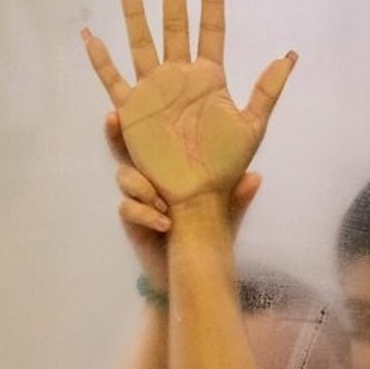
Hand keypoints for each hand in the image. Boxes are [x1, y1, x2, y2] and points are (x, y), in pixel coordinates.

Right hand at [84, 0, 296, 202]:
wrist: (198, 198)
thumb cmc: (225, 166)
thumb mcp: (252, 126)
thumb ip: (267, 90)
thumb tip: (289, 56)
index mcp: (209, 78)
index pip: (211, 30)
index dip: (212, 1)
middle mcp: (179, 78)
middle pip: (175, 26)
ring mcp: (154, 91)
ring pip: (142, 42)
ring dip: (136, 12)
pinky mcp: (134, 112)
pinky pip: (113, 81)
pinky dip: (102, 61)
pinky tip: (91, 36)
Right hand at [103, 111, 261, 285]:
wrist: (197, 270)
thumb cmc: (211, 233)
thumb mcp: (228, 211)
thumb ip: (237, 195)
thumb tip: (256, 177)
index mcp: (172, 165)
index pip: (157, 136)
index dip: (151, 119)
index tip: (145, 99)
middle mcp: (150, 177)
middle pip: (125, 147)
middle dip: (116, 132)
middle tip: (113, 117)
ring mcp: (138, 198)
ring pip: (125, 176)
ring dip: (142, 186)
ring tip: (163, 203)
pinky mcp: (132, 220)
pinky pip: (127, 207)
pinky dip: (145, 214)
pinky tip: (163, 224)